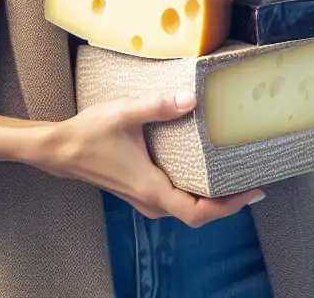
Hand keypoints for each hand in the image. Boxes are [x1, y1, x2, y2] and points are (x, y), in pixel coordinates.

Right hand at [28, 92, 264, 226]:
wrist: (59, 149)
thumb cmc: (90, 133)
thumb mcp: (125, 112)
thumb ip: (158, 105)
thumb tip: (191, 99)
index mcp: (151, 188)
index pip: (197, 211)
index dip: (228, 206)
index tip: (253, 192)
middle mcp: (150, 200)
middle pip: (197, 214)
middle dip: (227, 203)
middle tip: (254, 182)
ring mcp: (144, 198)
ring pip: (186, 208)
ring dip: (212, 199)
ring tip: (237, 177)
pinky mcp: (141, 190)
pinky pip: (176, 199)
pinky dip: (196, 192)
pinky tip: (206, 171)